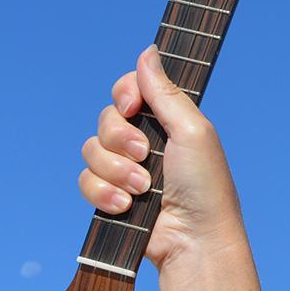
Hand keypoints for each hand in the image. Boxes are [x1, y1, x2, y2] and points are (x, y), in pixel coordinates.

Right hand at [78, 45, 243, 269]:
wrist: (194, 239)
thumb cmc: (205, 184)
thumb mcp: (193, 130)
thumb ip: (166, 93)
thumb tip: (148, 51)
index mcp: (168, 118)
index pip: (130, 88)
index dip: (124, 95)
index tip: (132, 108)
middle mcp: (145, 139)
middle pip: (106, 118)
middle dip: (121, 139)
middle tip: (145, 155)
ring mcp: (126, 167)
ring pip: (91, 150)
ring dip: (116, 171)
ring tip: (144, 189)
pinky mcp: (110, 194)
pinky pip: (84, 180)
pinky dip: (104, 193)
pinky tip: (127, 205)